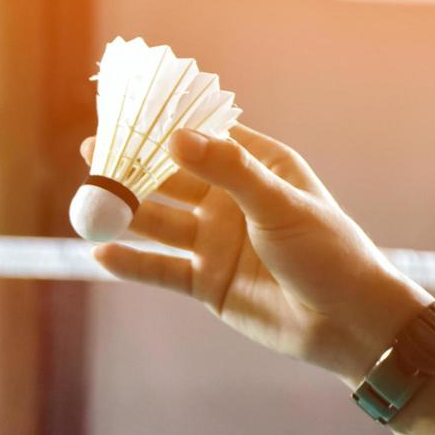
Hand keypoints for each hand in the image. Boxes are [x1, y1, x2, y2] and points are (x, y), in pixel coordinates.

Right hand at [82, 125, 432, 384]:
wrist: (346, 325)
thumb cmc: (328, 253)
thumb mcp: (279, 204)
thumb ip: (227, 170)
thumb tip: (174, 136)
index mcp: (259, 168)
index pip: (204, 136)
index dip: (166, 123)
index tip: (128, 109)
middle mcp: (231, 201)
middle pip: (172, 179)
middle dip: (132, 167)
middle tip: (92, 150)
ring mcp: (216, 242)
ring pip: (159, 223)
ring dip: (126, 213)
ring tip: (88, 201)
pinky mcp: (206, 282)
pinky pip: (160, 269)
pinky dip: (131, 263)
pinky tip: (100, 253)